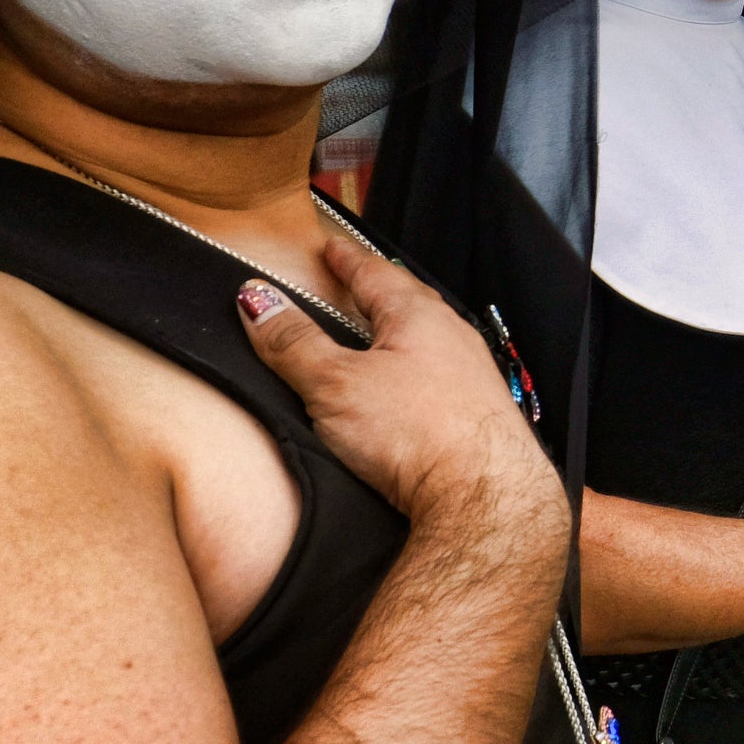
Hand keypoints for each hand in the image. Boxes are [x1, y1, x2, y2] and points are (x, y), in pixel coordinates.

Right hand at [235, 244, 563, 532]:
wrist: (486, 496)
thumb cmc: (418, 433)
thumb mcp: (335, 384)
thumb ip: (294, 344)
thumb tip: (257, 301)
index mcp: (419, 316)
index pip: (376, 273)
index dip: (348, 260)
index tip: (333, 247)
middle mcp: (453, 337)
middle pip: (409, 301)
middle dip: (379, 290)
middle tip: (356, 281)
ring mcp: (472, 375)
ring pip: (430, 338)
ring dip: (400, 332)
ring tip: (378, 334)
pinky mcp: (478, 414)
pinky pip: (441, 375)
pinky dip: (417, 370)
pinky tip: (409, 390)